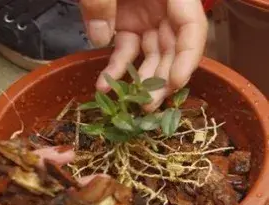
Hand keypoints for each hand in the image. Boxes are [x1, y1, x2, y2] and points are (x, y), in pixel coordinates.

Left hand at [80, 0, 207, 111]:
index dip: (187, 57)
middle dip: (162, 78)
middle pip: (172, 47)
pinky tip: (103, 85)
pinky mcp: (122, 24)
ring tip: (127, 104)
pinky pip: (123, 50)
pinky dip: (114, 69)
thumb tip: (102, 39)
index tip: (175, 82)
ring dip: (140, 80)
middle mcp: (162, 7)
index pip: (191, 26)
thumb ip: (102, 2)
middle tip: (148, 106)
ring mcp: (143, 17)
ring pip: (149, 54)